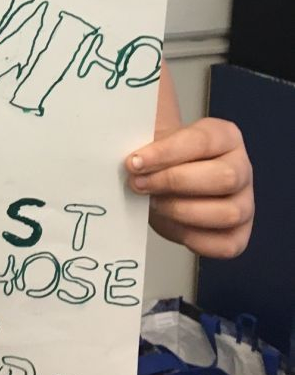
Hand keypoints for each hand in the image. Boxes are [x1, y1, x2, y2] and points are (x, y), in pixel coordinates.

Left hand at [126, 117, 253, 257]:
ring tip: (152, 203)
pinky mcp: (238, 235)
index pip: (202, 141)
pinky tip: (168, 222)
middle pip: (223, 178)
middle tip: (139, 184)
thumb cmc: (160, 157)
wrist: (162, 179)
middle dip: (173, 182)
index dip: (166, 153)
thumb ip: (146, 128)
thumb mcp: (153, 134)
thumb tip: (128, 129)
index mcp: (226, 136)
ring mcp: (245, 204)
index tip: (134, 162)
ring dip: (181, 210)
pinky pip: (224, 245)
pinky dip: (192, 238)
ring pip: (226, 213)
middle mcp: (242, 168)